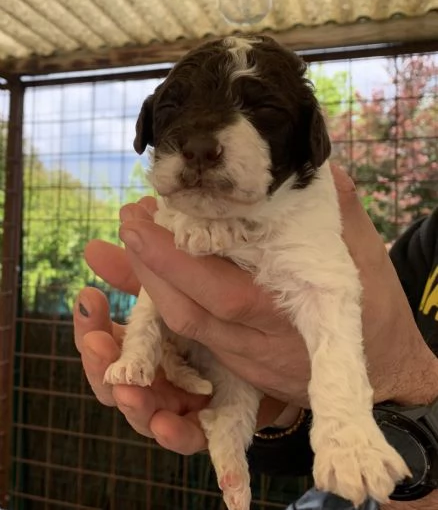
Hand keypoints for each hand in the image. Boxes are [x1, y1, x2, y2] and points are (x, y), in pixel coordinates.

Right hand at [74, 280, 285, 453]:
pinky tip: (165, 426)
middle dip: (100, 364)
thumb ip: (139, 275)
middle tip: (95, 344)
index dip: (89, 323)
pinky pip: (191, 435)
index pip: (102, 340)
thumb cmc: (213, 315)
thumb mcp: (178, 291)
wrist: (270, 346)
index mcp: (139, 345)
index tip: (88, 296)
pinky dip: (175, 434)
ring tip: (126, 390)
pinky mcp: (210, 424)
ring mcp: (178, 403)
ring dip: (131, 403)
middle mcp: (152, 378)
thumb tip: (95, 245)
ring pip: (144, 412)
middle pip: (113, 381)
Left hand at [113, 165, 437, 407]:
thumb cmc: (377, 315)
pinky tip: (154, 266)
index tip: (144, 219)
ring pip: (182, 324)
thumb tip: (317, 168)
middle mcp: (257, 343)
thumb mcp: (367, 260)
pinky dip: (167, 297)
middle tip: (129, 217)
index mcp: (291, 318)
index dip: (176, 262)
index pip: (223, 294)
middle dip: (148, 264)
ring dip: (150, 281)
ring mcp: (243, 355)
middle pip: (188, 310)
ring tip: (134, 235)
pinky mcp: (237, 358)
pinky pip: (191, 331)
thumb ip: (341, 213)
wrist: (383, 372)